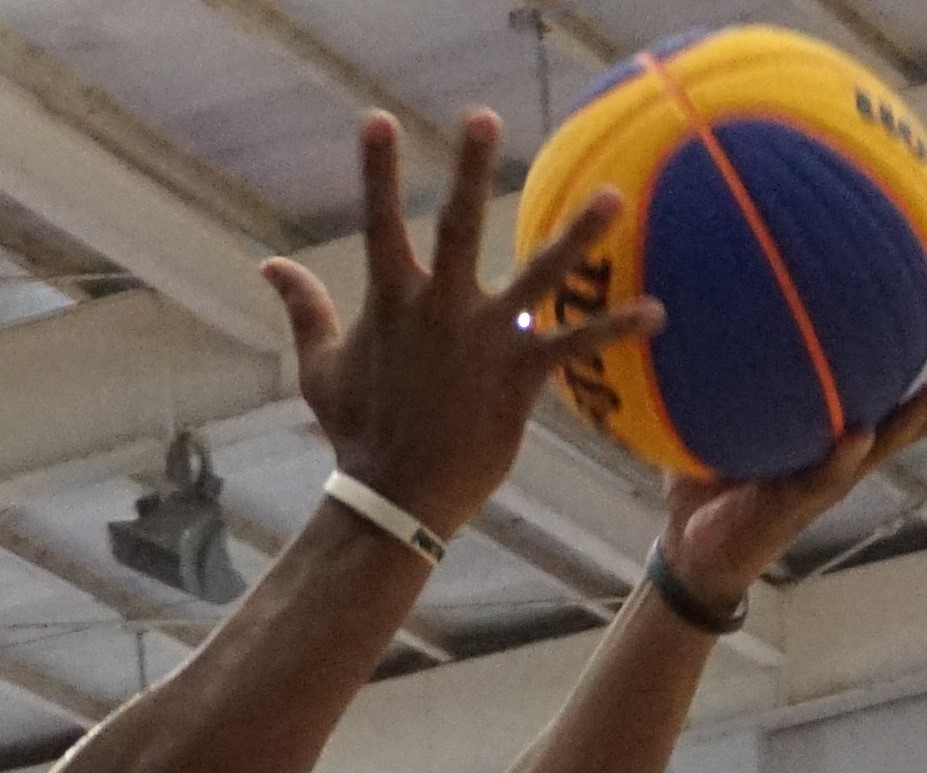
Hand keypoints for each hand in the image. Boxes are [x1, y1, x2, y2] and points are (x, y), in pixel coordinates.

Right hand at [266, 112, 661, 544]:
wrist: (395, 500)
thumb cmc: (357, 435)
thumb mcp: (319, 369)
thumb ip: (304, 309)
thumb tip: (268, 266)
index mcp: (391, 301)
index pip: (378, 222)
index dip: (376, 171)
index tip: (378, 120)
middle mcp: (438, 310)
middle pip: (455, 226)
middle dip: (467, 172)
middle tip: (481, 118)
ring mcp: (482, 341)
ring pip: (536, 276)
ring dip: (577, 238)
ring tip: (613, 199)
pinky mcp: (518, 378)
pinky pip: (575, 346)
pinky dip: (616, 329)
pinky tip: (658, 313)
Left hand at [654, 314, 926, 615]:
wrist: (692, 546)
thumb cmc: (716, 472)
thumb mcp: (738, 411)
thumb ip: (751, 364)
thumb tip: (737, 290)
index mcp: (844, 427)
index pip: (898, 377)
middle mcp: (849, 453)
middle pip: (921, 415)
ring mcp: (827, 481)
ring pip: (888, 446)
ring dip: (919, 417)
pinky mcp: (792, 507)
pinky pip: (823, 476)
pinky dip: (842, 456)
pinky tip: (859, 434)